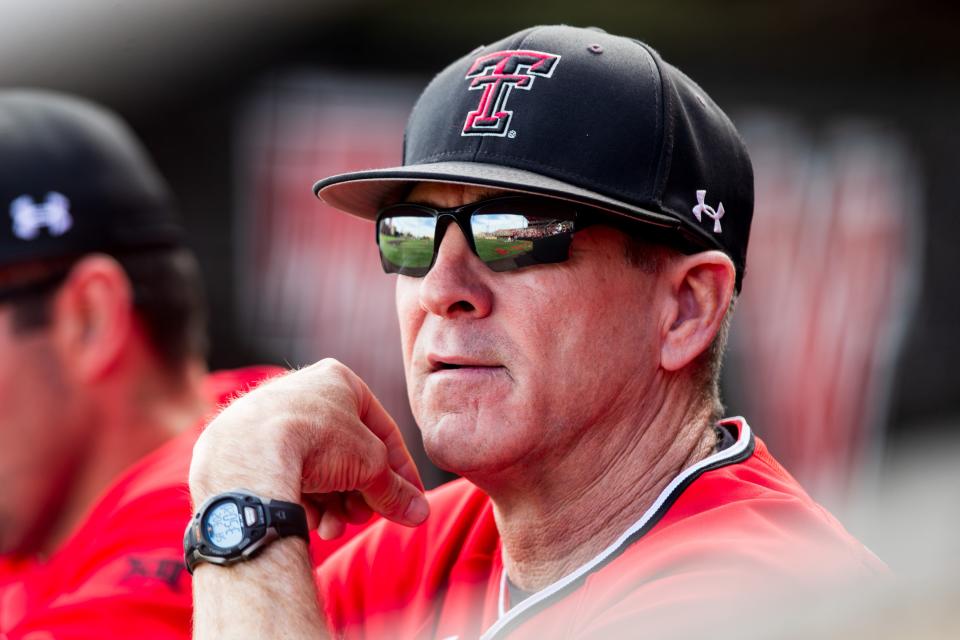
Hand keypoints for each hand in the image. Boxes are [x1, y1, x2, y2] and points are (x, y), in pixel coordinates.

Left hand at [189, 358, 428, 537]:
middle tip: (364, 518)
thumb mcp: (371, 466)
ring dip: (333, 504)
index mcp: (338, 380)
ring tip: (335, 527)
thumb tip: (419, 512)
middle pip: (348, 453)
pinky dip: (303, 501)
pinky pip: (286, 475)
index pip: (382, 430)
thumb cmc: (317, 441)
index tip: (411, 501)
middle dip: (360, 493)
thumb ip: (396, 490)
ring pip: (317, 469)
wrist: (249, 454)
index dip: (401, 471)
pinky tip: (310, 522)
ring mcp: (271, 420)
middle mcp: (303, 393)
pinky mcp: (246, 448)